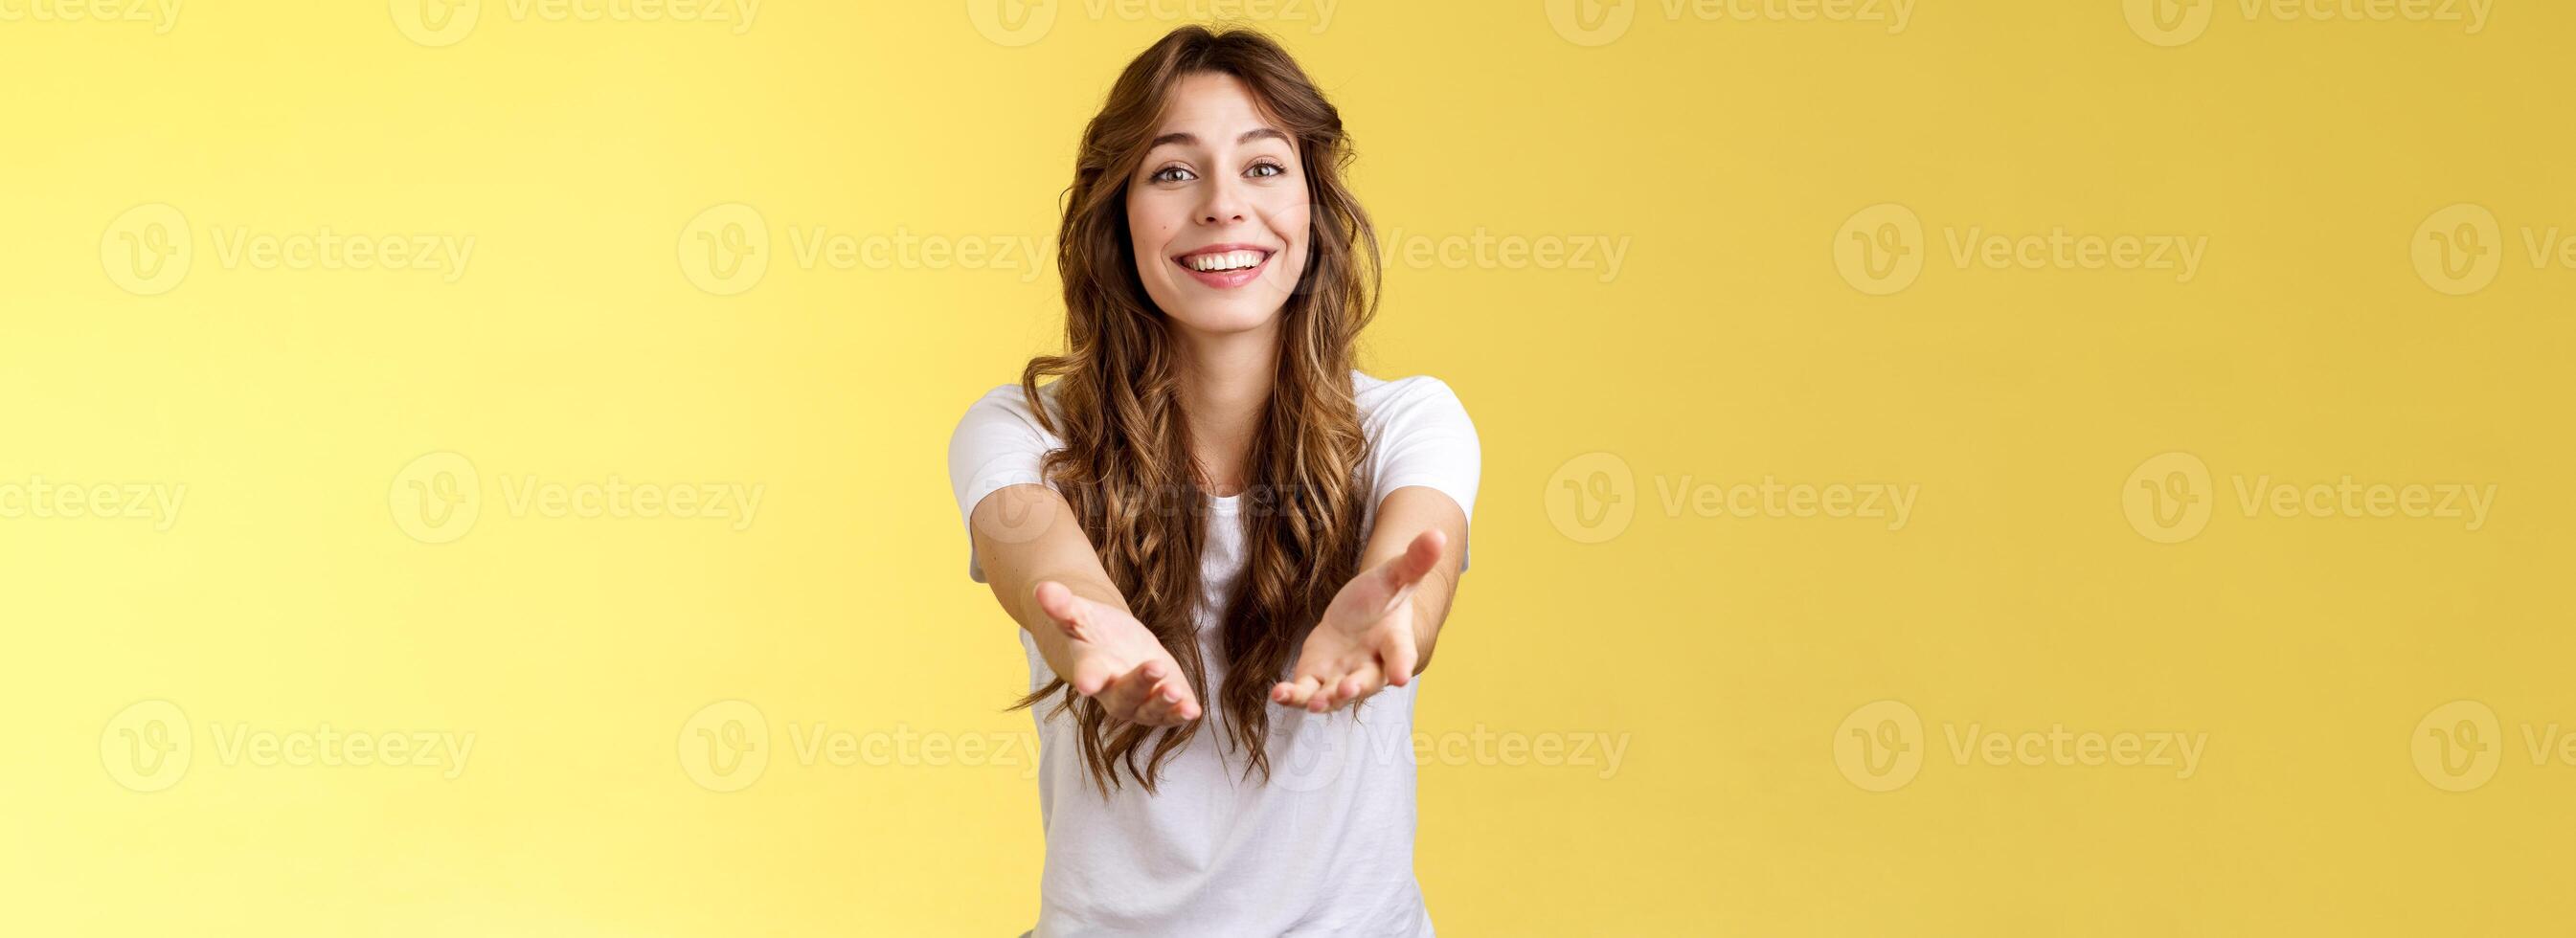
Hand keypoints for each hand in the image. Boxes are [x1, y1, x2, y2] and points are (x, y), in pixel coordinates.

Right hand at [1032, 581, 1201, 726]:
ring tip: (1176, 692)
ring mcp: (1139, 703)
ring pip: (1150, 710)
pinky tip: (1193, 710)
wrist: (1115, 647)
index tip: (1087, 683)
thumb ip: (1063, 606)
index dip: (1088, 678)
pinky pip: (1171, 714)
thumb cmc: (1095, 631)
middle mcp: (1114, 693)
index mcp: (1092, 670)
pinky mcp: (1163, 704)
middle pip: (1125, 695)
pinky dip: (1181, 713)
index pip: (1088, 675)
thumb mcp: (1080, 614)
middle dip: (1139, 683)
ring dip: (1163, 704)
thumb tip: (1042, 588)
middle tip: (1155, 666)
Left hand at [1272, 529, 1444, 713]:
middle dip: (1356, 688)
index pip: (1401, 655)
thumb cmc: (1382, 597)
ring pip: (1333, 695)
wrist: (1359, 613)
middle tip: (1347, 690)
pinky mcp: (1315, 677)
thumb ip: (1414, 560)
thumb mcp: (1395, 574)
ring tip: (1313, 703)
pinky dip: (1292, 695)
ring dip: (1322, 700)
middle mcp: (1369, 666)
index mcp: (1394, 642)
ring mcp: (1341, 676)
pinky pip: (1305, 691)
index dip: (1401, 665)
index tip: (1401, 678)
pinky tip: (1278, 693)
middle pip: (1365, 682)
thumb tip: (1438, 534)